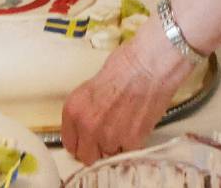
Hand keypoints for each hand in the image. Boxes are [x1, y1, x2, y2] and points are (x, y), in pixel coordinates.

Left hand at [61, 24, 191, 163]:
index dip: (81, 142)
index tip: (88, 140)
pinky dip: (132, 144)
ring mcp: (109, 137)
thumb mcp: (91, 86)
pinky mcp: (132, 142)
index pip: (70, 143)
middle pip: (87, 156)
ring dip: (115, 146)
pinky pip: (127, 153)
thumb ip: (86, 110)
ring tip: (125, 126)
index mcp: (73, 110)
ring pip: (109, 156)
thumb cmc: (124, 64)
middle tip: (107, 137)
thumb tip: (89, 125)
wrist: (150, 64)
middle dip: (96, 149)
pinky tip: (136, 126)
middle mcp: (87, 126)